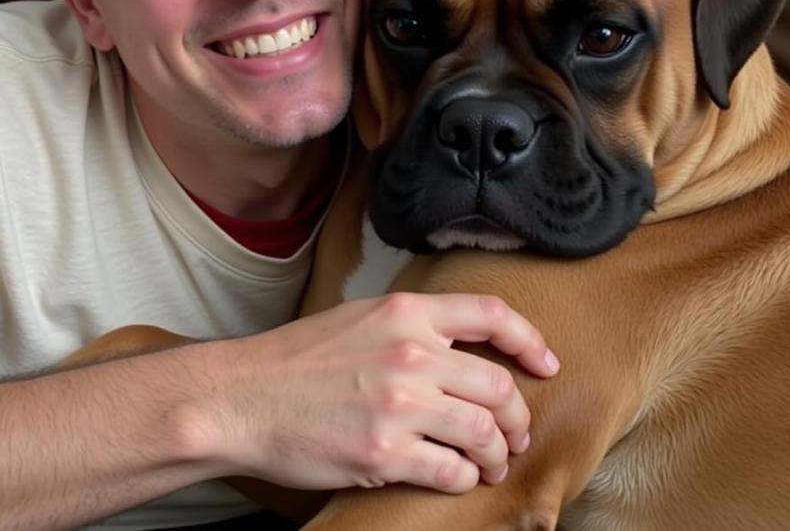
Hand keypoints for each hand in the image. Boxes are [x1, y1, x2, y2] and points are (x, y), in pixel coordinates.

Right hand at [205, 292, 557, 493]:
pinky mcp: (384, 452)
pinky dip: (465, 478)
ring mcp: (400, 404)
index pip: (491, 314)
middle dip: (517, 416)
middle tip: (516, 432)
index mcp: (406, 312)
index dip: (530, 339)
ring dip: (497, 453)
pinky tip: (458, 476)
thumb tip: (463, 352)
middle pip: (497, 385)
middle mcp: (410, 352)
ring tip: (493, 461)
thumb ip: (413, 328)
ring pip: (483, 432)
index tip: (546, 363)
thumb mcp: (361, 319)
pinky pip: (452, 470)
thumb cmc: (299, 359)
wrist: (243, 397)